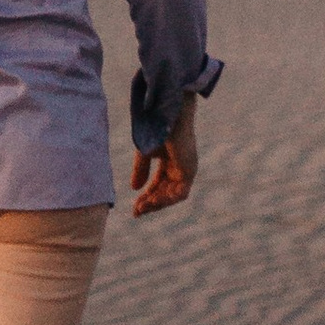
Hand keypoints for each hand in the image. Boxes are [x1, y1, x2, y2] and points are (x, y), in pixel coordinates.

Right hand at [129, 97, 199, 216]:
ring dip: (157, 203)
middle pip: (166, 192)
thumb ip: (140, 170)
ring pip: (173, 195)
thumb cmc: (155, 127)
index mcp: (171, 162)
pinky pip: (180, 193)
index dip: (146, 196)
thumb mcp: (144, 152)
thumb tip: (134, 188)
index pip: (159, 184)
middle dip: (150, 203)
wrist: (166, 114)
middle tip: (135, 211)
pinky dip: (166, 199)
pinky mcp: (189, 170)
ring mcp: (187, 169)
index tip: (134, 208)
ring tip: (141, 207)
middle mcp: (180, 167)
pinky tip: (151, 200)